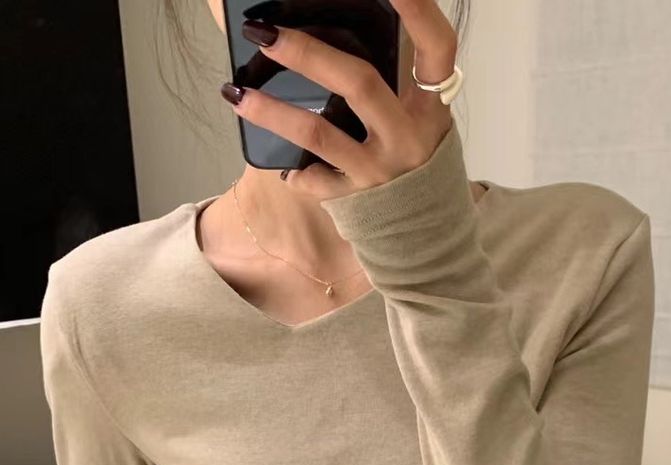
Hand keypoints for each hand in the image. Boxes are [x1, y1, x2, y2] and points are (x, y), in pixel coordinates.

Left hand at [219, 0, 458, 201]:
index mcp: (430, 104)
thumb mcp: (418, 118)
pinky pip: (315, 180)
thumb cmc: (415, 162)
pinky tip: (282, 165)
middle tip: (262, 33)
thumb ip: (393, 82)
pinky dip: (295, 171)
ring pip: (319, 134)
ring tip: (235, 92)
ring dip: (272, 111)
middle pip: (359, 82)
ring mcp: (381, 171)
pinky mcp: (357, 201)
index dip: (418, 9)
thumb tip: (329, 38)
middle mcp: (408, 135)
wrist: (424, 235)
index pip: (436, 45)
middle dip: (306, 53)